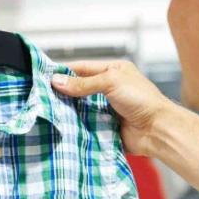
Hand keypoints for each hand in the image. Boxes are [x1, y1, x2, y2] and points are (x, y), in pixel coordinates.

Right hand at [52, 60, 175, 156]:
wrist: (157, 130)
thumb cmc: (141, 100)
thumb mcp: (111, 82)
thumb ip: (83, 83)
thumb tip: (57, 81)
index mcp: (113, 71)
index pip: (83, 68)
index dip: (64, 72)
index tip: (44, 77)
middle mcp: (109, 89)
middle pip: (79, 89)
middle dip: (63, 93)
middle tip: (41, 97)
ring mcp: (107, 109)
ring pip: (81, 108)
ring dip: (68, 111)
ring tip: (47, 112)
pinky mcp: (105, 127)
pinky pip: (86, 125)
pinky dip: (76, 126)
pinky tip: (61, 127)